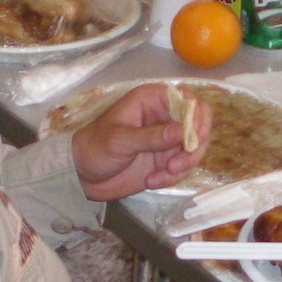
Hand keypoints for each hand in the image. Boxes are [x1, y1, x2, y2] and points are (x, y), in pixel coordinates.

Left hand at [69, 83, 207, 200]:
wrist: (82, 176)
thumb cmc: (94, 148)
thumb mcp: (119, 141)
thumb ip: (151, 137)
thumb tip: (184, 132)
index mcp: (152, 101)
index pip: (188, 99)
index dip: (196, 117)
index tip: (192, 138)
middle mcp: (164, 117)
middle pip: (199, 124)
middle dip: (194, 146)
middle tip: (178, 164)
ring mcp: (167, 140)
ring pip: (195, 148)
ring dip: (184, 165)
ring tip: (161, 176)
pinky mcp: (166, 160)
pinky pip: (184, 167)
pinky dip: (173, 178)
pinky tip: (151, 182)